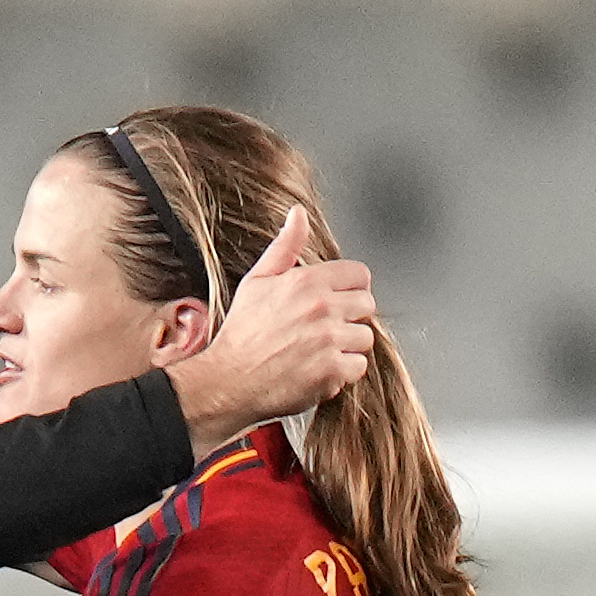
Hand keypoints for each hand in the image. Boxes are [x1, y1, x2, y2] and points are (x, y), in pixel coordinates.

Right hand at [167, 207, 375, 455]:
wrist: (227, 381)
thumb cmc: (241, 335)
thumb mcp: (257, 281)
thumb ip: (285, 246)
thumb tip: (298, 214)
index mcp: (306, 282)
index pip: (359, 275)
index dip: (350, 289)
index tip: (337, 302)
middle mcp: (321, 308)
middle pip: (367, 305)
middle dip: (351, 318)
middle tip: (325, 331)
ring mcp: (328, 340)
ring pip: (365, 338)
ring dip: (347, 347)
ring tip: (319, 352)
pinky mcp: (331, 370)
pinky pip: (357, 367)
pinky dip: (342, 373)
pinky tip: (319, 370)